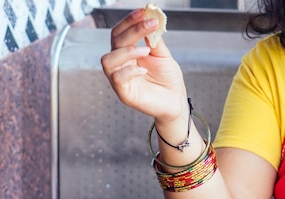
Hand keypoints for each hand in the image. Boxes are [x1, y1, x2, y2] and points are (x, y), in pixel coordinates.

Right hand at [100, 8, 186, 122]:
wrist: (176, 101)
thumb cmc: (168, 80)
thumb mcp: (163, 55)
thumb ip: (154, 39)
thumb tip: (149, 18)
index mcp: (128, 53)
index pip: (120, 33)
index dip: (129, 21)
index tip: (143, 12)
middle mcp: (121, 64)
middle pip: (114, 42)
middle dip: (132, 30)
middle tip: (150, 24)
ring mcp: (120, 79)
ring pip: (108, 60)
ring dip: (127, 51)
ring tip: (147, 51)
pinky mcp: (124, 93)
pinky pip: (117, 78)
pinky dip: (130, 71)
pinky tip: (144, 70)